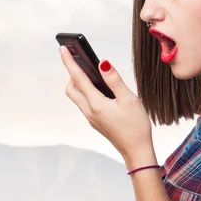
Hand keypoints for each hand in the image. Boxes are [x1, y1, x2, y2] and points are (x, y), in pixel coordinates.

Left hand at [59, 45, 153, 159]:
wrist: (137, 151)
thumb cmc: (136, 127)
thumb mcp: (129, 100)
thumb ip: (114, 80)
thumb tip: (102, 63)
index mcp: (96, 104)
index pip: (78, 78)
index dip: (69, 61)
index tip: (63, 48)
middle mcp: (89, 111)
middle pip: (71, 88)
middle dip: (72, 72)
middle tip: (77, 58)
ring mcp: (91, 117)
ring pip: (77, 96)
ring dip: (79, 82)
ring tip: (89, 70)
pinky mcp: (96, 121)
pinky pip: (85, 103)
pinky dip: (86, 91)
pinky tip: (99, 88)